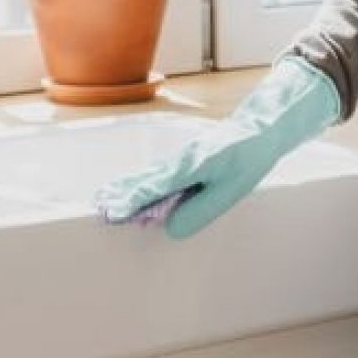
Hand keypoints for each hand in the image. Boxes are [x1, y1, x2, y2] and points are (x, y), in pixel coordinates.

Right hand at [94, 57, 339, 238]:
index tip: (114, 211)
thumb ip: (201, 210)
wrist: (259, 128)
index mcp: (192, 166)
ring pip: (148, 176)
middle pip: (145, 180)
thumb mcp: (232, 189)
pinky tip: (127, 190)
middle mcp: (181, 160)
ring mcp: (181, 158)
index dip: (134, 201)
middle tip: (98, 209)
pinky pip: (157, 174)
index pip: (156, 187)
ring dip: (125, 189)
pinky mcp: (185, 160)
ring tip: (103, 201)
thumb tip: (170, 229)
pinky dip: (139, 183)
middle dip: (121, 195)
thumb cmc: (249, 158)